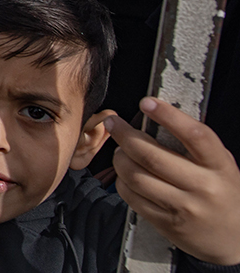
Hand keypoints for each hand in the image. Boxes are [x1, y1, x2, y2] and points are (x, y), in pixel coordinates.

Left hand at [108, 97, 239, 265]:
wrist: (234, 238)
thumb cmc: (222, 193)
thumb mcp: (220, 165)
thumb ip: (195, 145)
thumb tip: (155, 116)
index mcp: (219, 166)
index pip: (195, 135)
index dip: (169, 116)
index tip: (147, 102)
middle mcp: (203, 186)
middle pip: (152, 156)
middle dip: (125, 135)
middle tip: (114, 124)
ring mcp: (184, 207)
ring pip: (136, 176)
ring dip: (119, 159)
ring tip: (120, 151)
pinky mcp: (167, 223)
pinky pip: (132, 197)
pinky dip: (122, 181)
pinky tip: (125, 175)